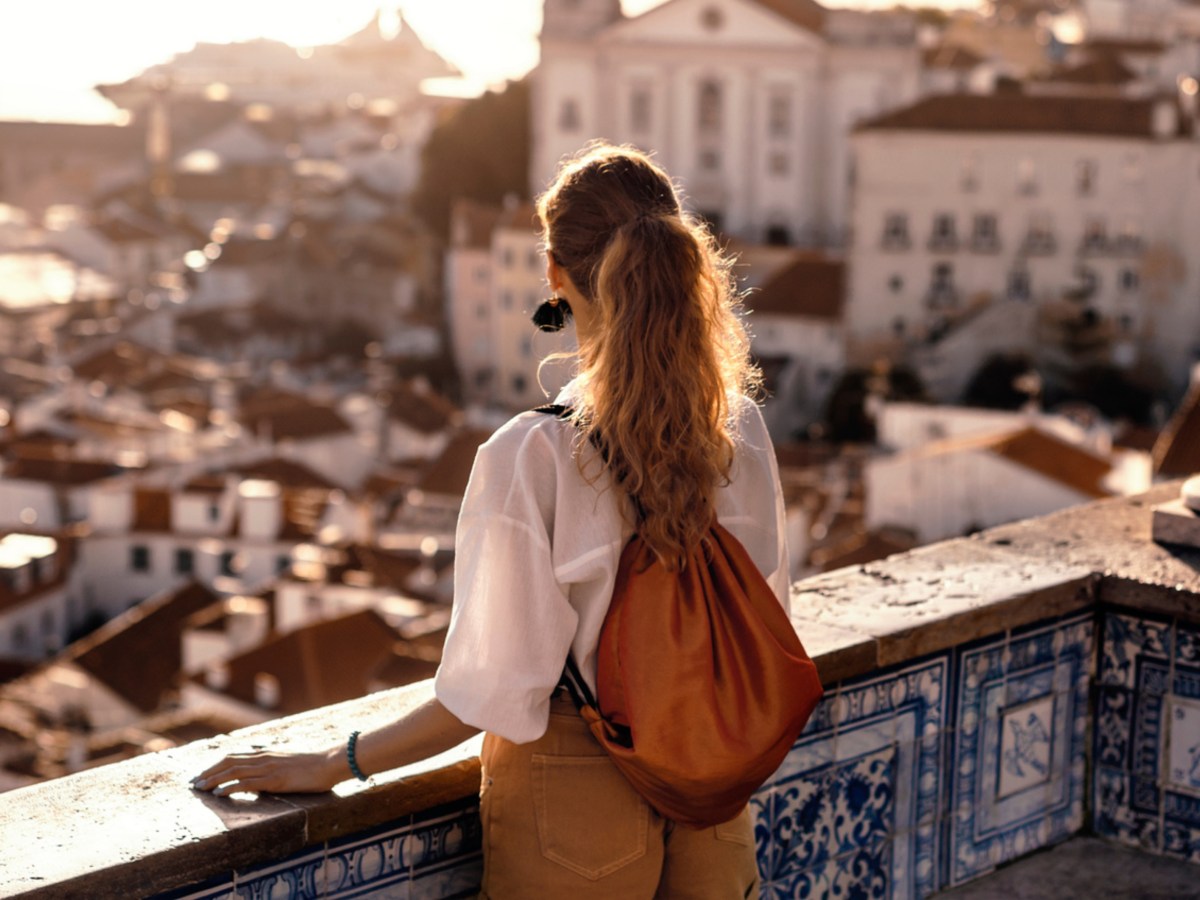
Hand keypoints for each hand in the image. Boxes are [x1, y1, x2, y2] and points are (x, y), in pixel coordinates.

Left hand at [191, 746, 345, 796]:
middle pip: (228, 761)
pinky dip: (229, 788)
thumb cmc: (314, 764)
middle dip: (209, 772)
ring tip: (200, 788)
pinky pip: (247, 783)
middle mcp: (264, 757)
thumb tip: (261, 775)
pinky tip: (219, 794)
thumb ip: (274, 764)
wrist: (331, 762)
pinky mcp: (274, 779)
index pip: (234, 756)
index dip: (215, 764)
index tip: (202, 773)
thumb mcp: (289, 761)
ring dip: (214, 780)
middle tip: (193, 783)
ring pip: (233, 771)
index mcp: (266, 753)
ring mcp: (268, 768)